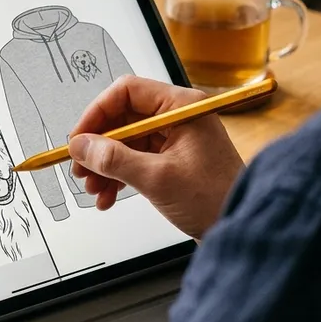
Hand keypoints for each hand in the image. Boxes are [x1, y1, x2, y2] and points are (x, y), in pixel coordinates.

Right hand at [68, 76, 243, 239]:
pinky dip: (118, 176)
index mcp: (181, 107)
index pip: (126, 92)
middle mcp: (178, 118)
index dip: (97, 113)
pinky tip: (108, 196)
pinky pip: (135, 160)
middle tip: (81, 167)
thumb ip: (114, 159)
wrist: (241, 229)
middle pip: (123, 118)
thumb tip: (81, 146)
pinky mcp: (173, 161)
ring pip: (125, 142)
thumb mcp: (157, 178)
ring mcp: (176, 139)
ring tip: (94, 187)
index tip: (79, 138)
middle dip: (99, 146)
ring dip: (105, 165)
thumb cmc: (216, 199)